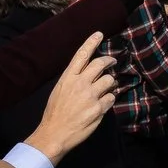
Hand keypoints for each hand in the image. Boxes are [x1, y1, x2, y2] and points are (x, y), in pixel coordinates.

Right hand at [25, 36, 117, 160]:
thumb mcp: (60, 90)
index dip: (91, 43)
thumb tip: (90, 71)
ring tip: (105, 89)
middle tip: (113, 61)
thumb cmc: (55, 112)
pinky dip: (109, 100)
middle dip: (109, 60)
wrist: (54, 134)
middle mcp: (80, 84)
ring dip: (110, 84)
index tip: (99, 34)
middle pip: (100, 64)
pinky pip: (111, 98)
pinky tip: (102, 105)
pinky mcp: (98, 108)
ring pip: (110, 80)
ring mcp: (90, 96)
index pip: (81, 55)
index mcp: (68, 78)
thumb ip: (74, 79)